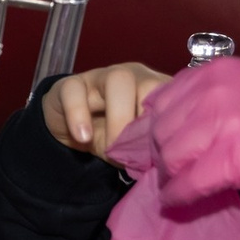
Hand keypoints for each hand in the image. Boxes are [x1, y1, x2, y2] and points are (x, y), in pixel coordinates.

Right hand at [44, 63, 171, 160]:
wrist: (69, 129)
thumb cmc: (106, 135)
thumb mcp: (126, 146)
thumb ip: (142, 149)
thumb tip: (157, 164)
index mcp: (152, 90)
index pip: (170, 95)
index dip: (169, 121)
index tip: (163, 150)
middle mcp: (132, 76)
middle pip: (148, 84)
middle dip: (144, 120)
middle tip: (135, 151)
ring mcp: (100, 75)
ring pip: (117, 79)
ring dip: (118, 117)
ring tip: (111, 147)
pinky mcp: (70, 83)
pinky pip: (75, 91)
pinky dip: (79, 115)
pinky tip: (83, 137)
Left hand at [133, 56, 239, 231]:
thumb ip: (221, 93)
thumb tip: (181, 116)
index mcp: (220, 71)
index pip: (164, 100)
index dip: (157, 128)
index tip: (156, 145)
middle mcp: (216, 90)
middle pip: (162, 130)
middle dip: (160, 154)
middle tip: (166, 173)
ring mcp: (224, 122)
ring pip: (170, 156)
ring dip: (169, 176)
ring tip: (175, 188)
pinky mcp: (235, 158)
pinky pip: (188, 182)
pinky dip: (179, 196)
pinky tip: (178, 202)